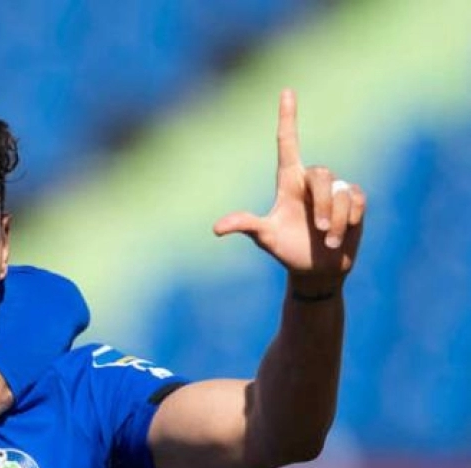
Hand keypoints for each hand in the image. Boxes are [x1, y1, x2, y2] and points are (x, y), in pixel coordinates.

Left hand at [213, 89, 366, 290]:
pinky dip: (350, 219)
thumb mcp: (265, 238)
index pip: (287, 143)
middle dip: (322, 203)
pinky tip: (343, 233)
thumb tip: (217, 228)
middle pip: (321, 173)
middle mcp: (311, 182)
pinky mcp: (354, 201)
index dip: (287, 117)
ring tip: (327, 239)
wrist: (316, 270)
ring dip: (336, 219)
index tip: (286, 91)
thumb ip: (246, 226)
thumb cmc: (286, 249)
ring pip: (341, 190)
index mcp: (287, 183)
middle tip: (319, 228)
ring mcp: (334, 190)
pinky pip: (357, 199)